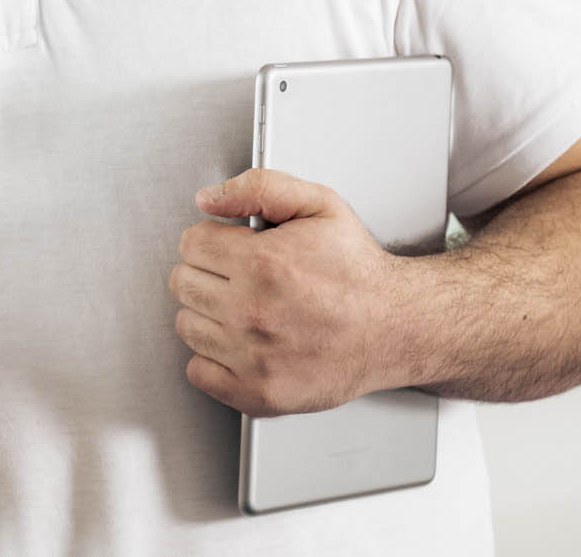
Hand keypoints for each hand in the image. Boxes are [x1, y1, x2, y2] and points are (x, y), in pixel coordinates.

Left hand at [169, 169, 417, 416]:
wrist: (397, 327)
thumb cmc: (358, 272)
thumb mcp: (318, 205)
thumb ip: (259, 187)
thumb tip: (209, 198)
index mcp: (262, 264)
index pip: (190, 244)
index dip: (211, 240)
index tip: (232, 249)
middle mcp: (254, 312)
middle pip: (182, 284)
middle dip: (207, 274)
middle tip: (240, 277)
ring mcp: (254, 356)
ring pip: (187, 326)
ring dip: (207, 314)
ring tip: (243, 308)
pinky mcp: (259, 393)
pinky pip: (199, 372)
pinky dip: (213, 359)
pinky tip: (240, 343)